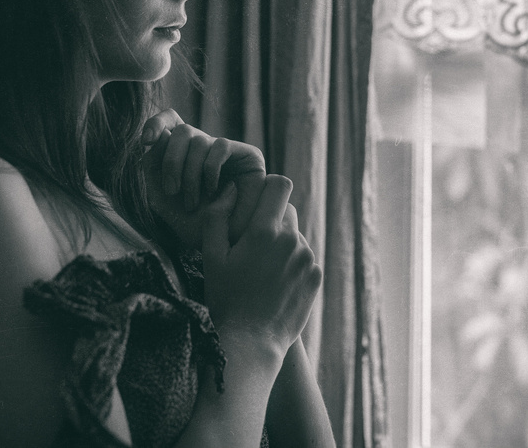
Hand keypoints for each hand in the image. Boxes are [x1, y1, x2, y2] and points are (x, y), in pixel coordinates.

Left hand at [141, 110, 265, 246]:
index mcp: (182, 152)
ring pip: (199, 140)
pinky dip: (210, 170)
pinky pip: (220, 147)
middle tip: (172, 191)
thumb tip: (155, 137)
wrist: (222, 244)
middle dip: (171, 161)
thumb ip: (152, 167)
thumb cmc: (192, 223)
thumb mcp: (161, 197)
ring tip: (192, 202)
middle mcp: (203, 147)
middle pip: (182, 130)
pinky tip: (212, 191)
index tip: (146, 140)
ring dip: (190, 174)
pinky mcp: (246, 154)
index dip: (157, 123)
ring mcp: (225, 150)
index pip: (170, 121)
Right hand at [200, 175, 322, 363]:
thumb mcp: (211, 256)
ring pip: (295, 236)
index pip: (280, 185)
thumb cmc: (226, 298)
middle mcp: (292, 240)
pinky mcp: (316, 276)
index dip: (268, 188)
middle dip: (271, 220)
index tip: (256, 201)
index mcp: (265, 231)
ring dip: (281, 244)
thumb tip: (232, 188)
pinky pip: (304, 257)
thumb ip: (217, 215)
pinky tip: (274, 284)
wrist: (251, 342)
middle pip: (287, 210)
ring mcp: (307, 259)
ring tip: (262, 271)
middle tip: (252, 244)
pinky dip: (291, 263)